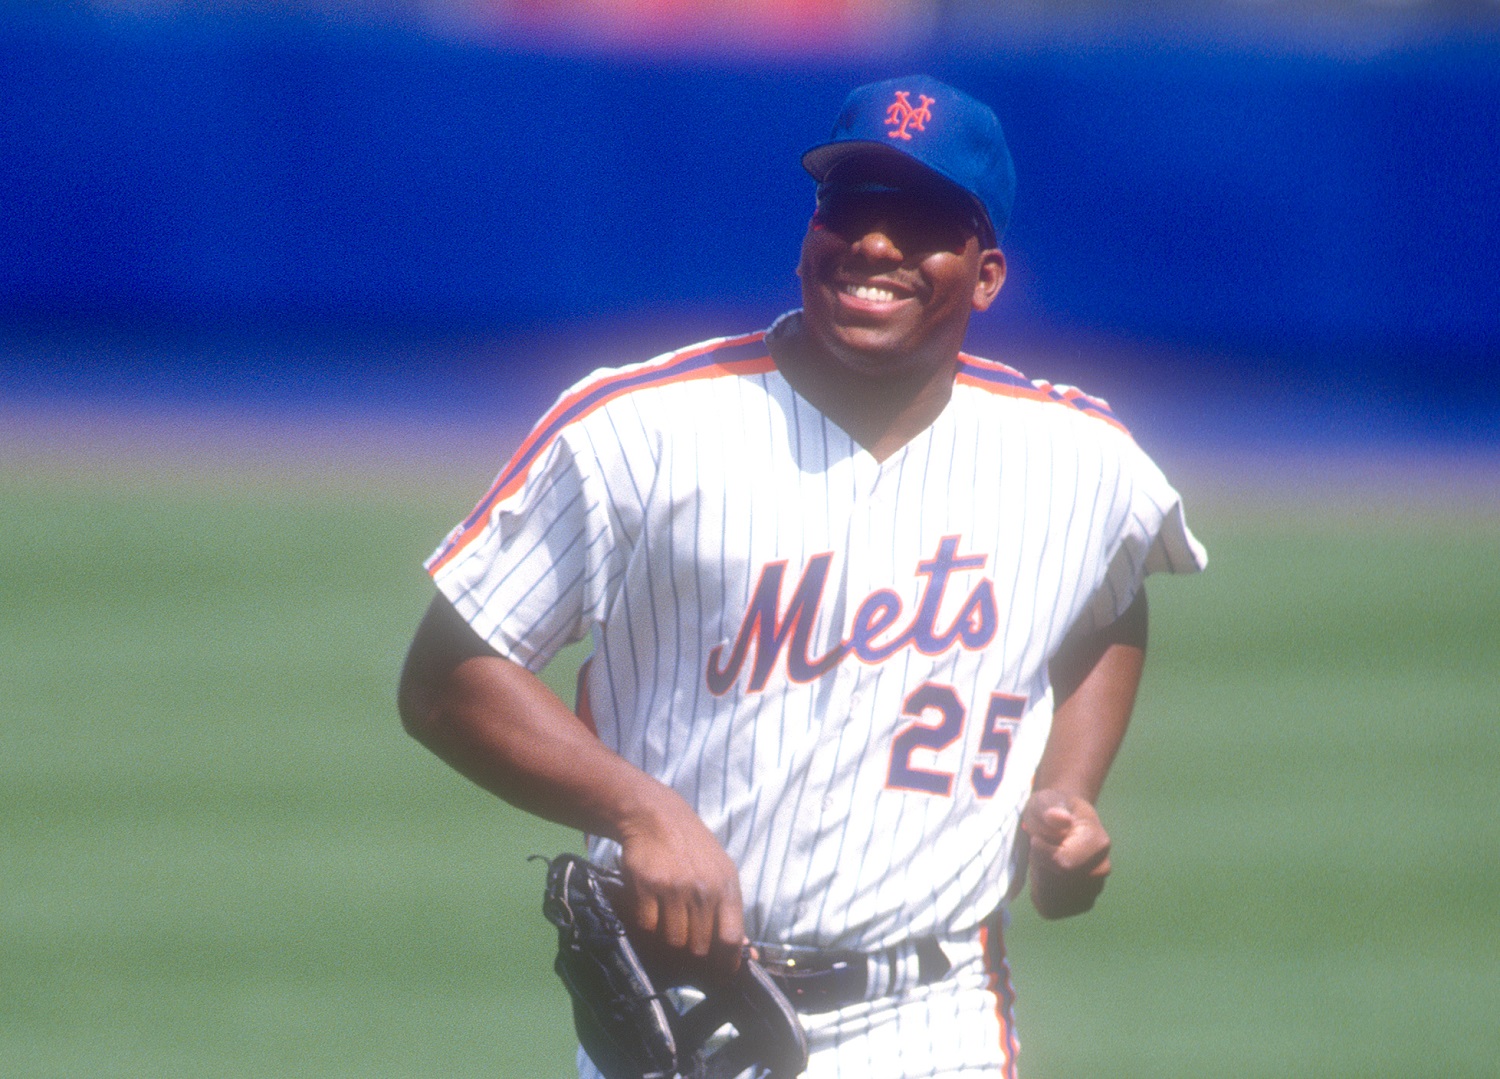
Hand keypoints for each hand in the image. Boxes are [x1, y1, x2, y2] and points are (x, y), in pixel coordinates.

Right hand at [616, 790, 745, 974]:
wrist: (657, 816)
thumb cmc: (693, 849)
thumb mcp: (722, 872)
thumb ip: (731, 911)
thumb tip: (747, 953)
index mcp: (727, 887)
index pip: (731, 939)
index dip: (727, 963)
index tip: (721, 974)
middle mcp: (703, 890)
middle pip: (700, 946)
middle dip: (694, 952)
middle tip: (686, 945)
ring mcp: (674, 888)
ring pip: (673, 941)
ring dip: (669, 941)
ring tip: (667, 925)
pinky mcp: (647, 887)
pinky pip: (648, 927)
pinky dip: (648, 926)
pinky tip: (650, 912)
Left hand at [1021, 788, 1111, 918]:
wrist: (1062, 822)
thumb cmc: (1051, 809)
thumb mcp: (1044, 802)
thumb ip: (1048, 810)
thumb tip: (1062, 819)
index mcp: (1099, 843)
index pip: (1063, 864)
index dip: (1040, 853)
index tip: (1036, 838)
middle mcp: (1102, 869)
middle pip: (1058, 883)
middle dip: (1039, 867)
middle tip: (1040, 849)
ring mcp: (1095, 889)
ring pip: (1054, 898)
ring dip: (1039, 880)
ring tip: (1045, 860)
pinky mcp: (1083, 903)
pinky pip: (1053, 908)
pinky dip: (1042, 894)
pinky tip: (1046, 875)